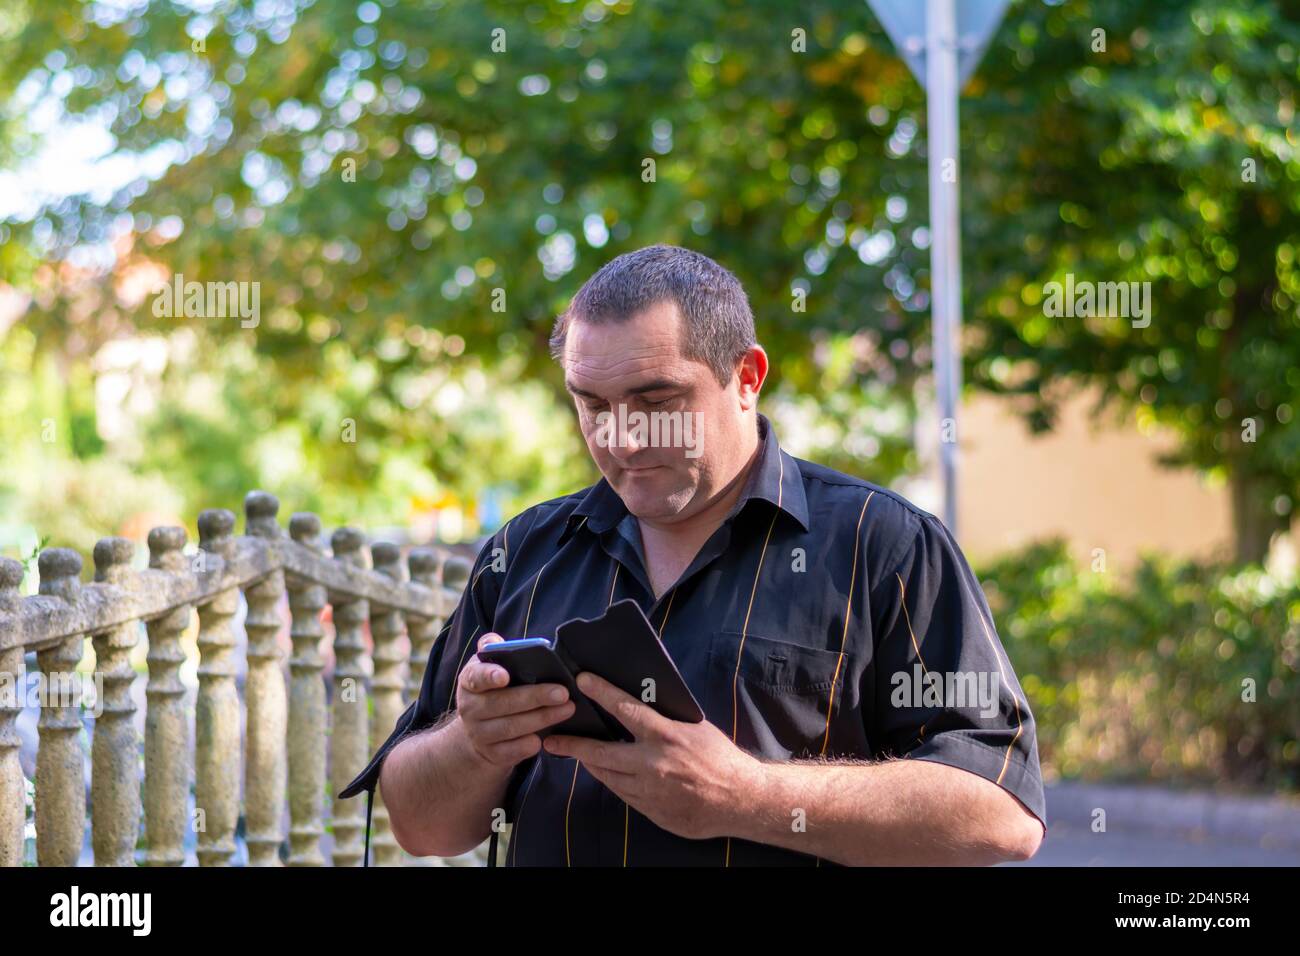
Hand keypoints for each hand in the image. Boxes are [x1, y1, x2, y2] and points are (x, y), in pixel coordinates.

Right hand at [455, 633, 575, 767]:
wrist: (479, 731)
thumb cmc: (494, 690)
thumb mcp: (490, 668)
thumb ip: (495, 651)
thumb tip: (497, 641)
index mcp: (469, 681)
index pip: (476, 677)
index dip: (489, 676)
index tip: (505, 676)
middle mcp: (469, 708)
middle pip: (502, 703)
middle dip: (535, 698)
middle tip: (563, 692)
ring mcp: (478, 733)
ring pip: (510, 727)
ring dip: (542, 718)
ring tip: (567, 709)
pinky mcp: (491, 754)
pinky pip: (511, 752)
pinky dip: (529, 745)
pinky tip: (547, 737)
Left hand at [541, 671, 762, 840]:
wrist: (740, 799)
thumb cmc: (720, 757)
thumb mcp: (695, 727)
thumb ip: (664, 720)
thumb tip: (639, 706)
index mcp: (666, 736)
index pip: (626, 708)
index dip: (601, 692)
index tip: (582, 680)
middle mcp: (653, 764)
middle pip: (601, 753)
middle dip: (573, 746)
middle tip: (552, 741)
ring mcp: (650, 791)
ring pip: (608, 776)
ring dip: (592, 764)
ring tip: (578, 755)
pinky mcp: (651, 811)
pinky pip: (623, 794)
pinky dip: (614, 780)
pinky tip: (608, 773)